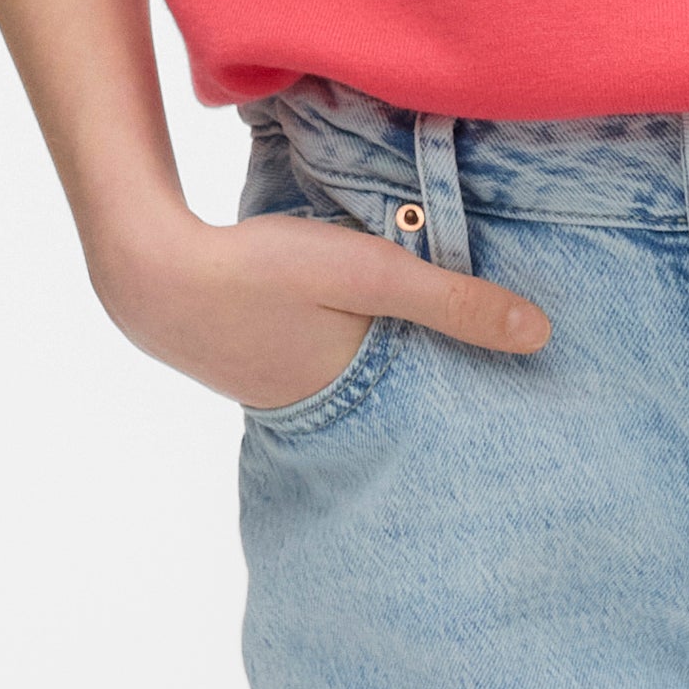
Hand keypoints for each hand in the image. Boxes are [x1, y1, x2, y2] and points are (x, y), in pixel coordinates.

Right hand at [82, 193, 545, 411]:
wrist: (145, 270)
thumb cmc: (260, 271)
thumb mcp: (370, 274)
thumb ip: (453, 300)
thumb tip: (542, 336)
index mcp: (357, 397)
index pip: (436, 413)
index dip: (475, 411)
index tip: (525, 418)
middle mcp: (320, 410)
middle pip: (398, 409)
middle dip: (438, 400)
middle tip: (496, 408)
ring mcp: (278, 391)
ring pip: (358, 386)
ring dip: (389, 374)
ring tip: (434, 367)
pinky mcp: (251, 362)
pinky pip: (320, 366)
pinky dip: (347, 354)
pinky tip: (352, 336)